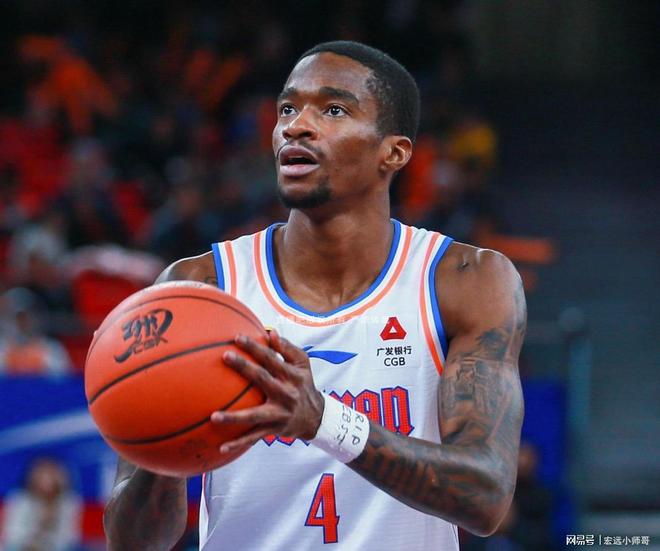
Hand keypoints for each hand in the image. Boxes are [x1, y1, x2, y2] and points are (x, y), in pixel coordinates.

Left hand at [210, 330, 324, 452]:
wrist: (316, 417)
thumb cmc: (304, 384)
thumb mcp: (303, 365)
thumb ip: (287, 348)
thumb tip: (270, 332)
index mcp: (292, 376)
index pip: (272, 358)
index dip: (256, 347)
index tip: (237, 337)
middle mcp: (286, 394)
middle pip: (262, 379)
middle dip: (244, 367)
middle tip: (225, 356)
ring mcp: (279, 414)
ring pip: (254, 416)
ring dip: (234, 417)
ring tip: (213, 416)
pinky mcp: (273, 430)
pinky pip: (253, 437)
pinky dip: (238, 443)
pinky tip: (221, 446)